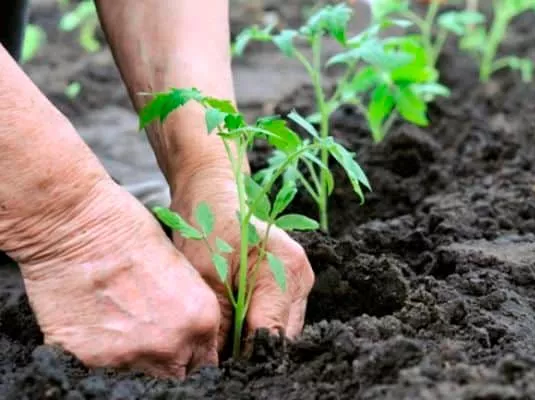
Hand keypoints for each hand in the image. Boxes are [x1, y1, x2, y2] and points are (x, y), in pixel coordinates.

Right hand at [15, 178, 220, 377]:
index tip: (181, 349)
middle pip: (175, 373)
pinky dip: (97, 352)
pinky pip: (99, 369)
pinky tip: (93, 322)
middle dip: (167, 359)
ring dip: (132, 356)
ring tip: (117, 323)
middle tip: (148, 335)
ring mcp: (130, 356)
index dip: (192, 354)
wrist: (77, 225)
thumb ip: (189, 310)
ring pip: (139, 374)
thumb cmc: (130, 231)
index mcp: (201, 319)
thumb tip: (186, 333)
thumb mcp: (180, 269)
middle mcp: (171, 344)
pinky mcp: (89, 360)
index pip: (205, 362)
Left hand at [169, 166, 314, 350]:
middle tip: (219, 354)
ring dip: (255, 339)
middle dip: (251, 350)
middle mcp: (302, 278)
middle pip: (282, 337)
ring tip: (225, 339)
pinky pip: (278, 317)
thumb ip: (219, 326)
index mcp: (286, 271)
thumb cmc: (207, 226)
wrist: (213, 194)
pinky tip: (235, 323)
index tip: (221, 366)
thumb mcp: (206, 278)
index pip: (271, 335)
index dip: (246, 357)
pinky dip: (257, 325)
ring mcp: (300, 281)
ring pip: (282, 331)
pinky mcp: (291, 283)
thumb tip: (219, 365)